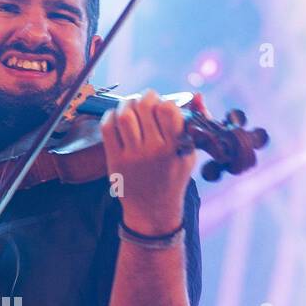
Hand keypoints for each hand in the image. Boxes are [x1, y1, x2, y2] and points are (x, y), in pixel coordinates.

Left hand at [100, 89, 196, 235]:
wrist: (152, 210)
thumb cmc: (172, 177)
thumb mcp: (189, 154)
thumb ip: (192, 125)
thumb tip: (197, 95)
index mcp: (175, 147)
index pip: (168, 109)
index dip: (164, 102)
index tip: (162, 105)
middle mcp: (154, 151)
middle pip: (145, 107)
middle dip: (145, 97)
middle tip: (145, 100)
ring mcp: (133, 156)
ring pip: (125, 115)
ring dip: (127, 103)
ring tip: (131, 105)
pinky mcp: (115, 160)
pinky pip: (108, 128)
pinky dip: (110, 116)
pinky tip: (116, 117)